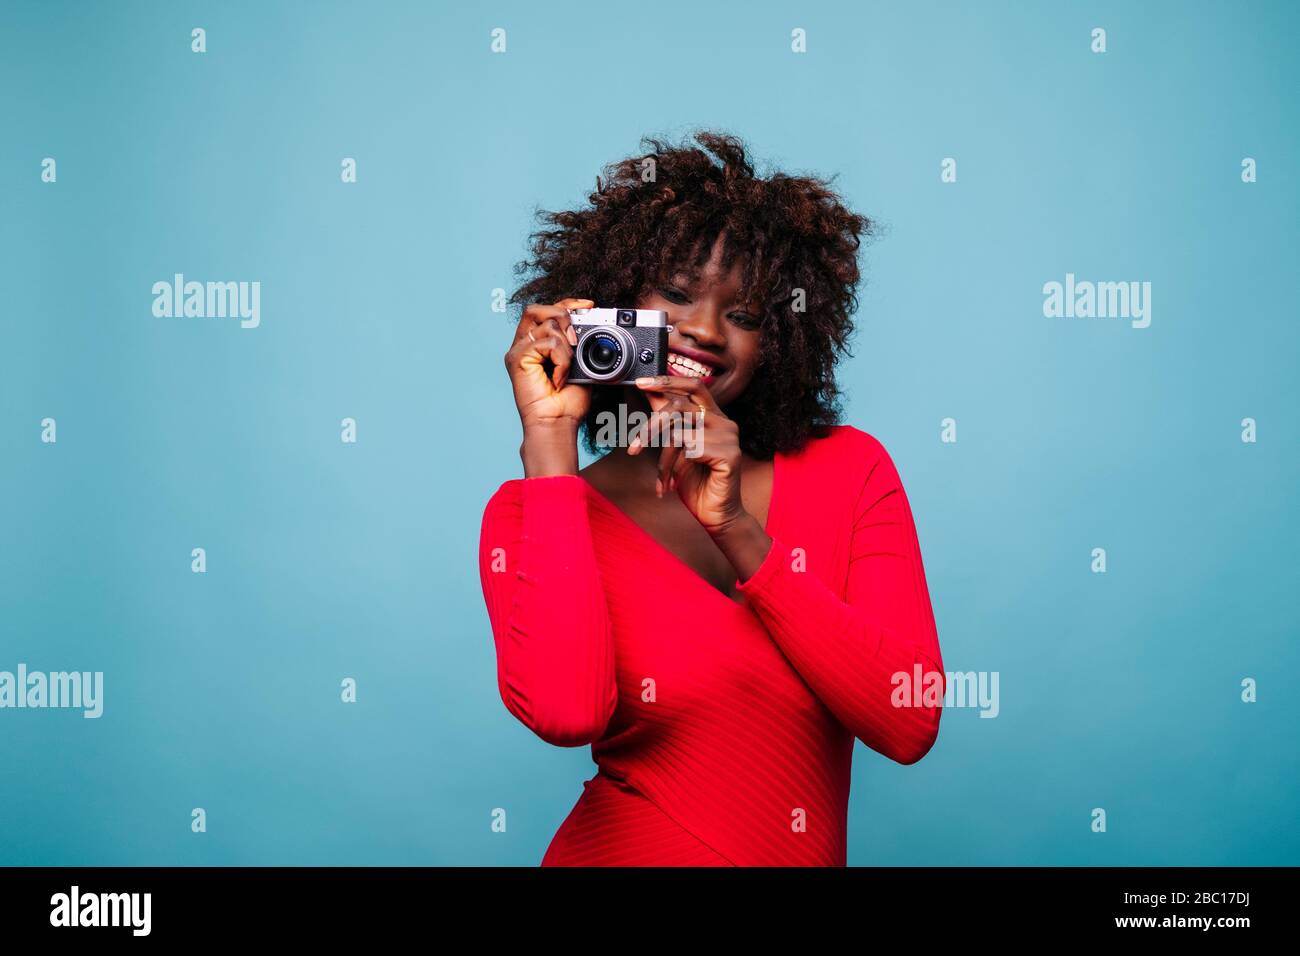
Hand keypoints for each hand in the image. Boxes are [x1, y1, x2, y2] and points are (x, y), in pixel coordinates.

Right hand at [505, 298, 593, 427]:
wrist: (557, 423)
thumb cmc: (567, 402)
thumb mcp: (580, 365)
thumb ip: (578, 344)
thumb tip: (590, 323)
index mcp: (535, 344)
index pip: (545, 310)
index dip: (566, 303)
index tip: (589, 307)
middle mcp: (523, 345)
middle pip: (537, 309)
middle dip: (563, 316)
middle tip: (576, 340)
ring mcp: (518, 351)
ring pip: (547, 325)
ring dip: (566, 347)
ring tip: (567, 370)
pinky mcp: (517, 359)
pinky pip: (546, 343)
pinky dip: (561, 359)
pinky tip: (559, 378)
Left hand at [628, 375, 747, 533]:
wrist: (713, 514)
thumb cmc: (695, 482)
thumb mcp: (675, 446)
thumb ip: (667, 418)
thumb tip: (651, 391)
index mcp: (713, 415)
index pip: (693, 385)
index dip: (666, 380)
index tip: (640, 382)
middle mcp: (724, 421)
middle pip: (680, 406)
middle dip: (651, 427)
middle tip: (634, 448)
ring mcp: (730, 436)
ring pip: (680, 432)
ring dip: (663, 460)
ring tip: (661, 479)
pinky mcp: (730, 454)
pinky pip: (690, 450)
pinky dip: (675, 469)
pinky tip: (675, 484)